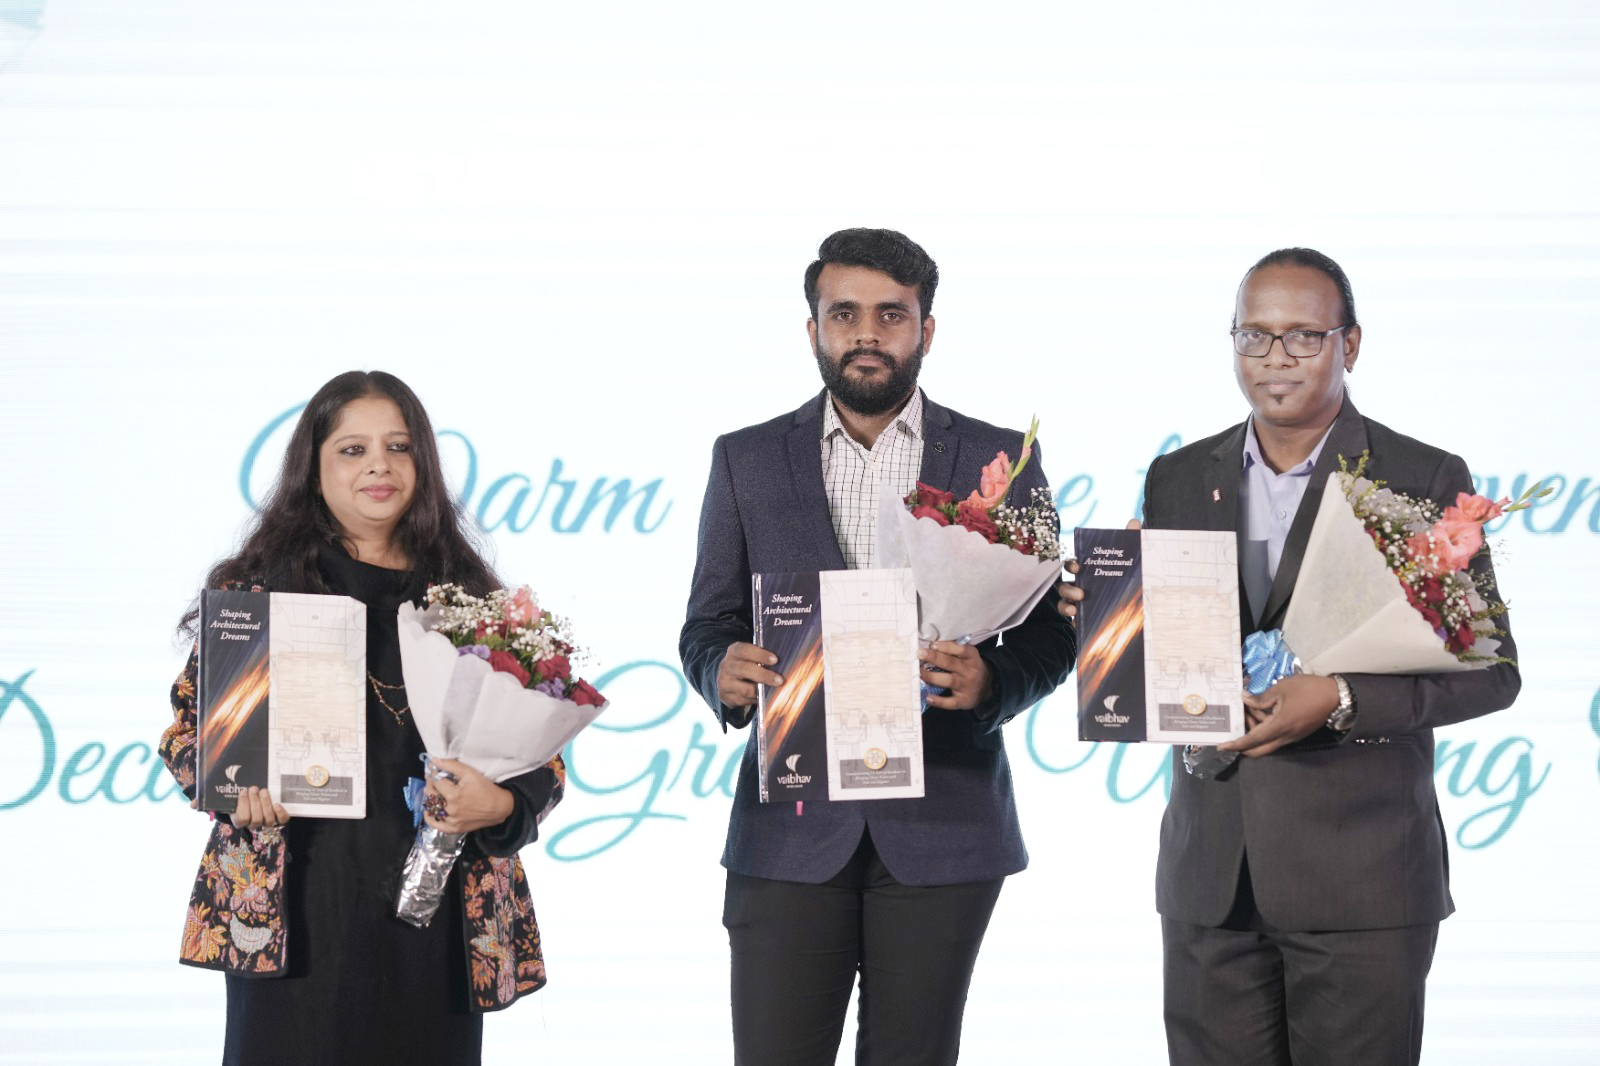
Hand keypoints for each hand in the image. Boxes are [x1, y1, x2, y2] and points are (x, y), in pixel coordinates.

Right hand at [228, 786, 289, 829]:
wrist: (257, 799)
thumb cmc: (245, 798)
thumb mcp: (238, 798)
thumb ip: (239, 795)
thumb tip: (241, 788)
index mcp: (240, 822)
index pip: (242, 819)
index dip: (243, 804)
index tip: (243, 791)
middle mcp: (254, 825)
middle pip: (256, 819)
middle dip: (255, 802)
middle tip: (254, 788)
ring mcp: (267, 823)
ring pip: (268, 819)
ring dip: (266, 803)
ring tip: (263, 791)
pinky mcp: (279, 820)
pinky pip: (281, 820)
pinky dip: (280, 812)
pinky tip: (277, 804)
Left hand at [423, 757, 514, 833]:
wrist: (499, 807)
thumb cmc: (486, 788)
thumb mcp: (470, 772)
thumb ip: (451, 765)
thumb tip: (434, 760)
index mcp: (453, 795)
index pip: (435, 782)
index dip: (432, 774)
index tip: (433, 770)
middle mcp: (450, 809)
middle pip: (431, 795)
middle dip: (430, 784)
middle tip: (433, 779)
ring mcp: (451, 821)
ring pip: (432, 808)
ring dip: (430, 798)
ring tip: (434, 791)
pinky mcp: (453, 829)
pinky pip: (435, 825)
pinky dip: (429, 818)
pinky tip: (429, 810)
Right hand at [716, 642, 783, 709]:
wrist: (726, 679)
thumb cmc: (746, 665)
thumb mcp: (750, 657)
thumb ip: (763, 657)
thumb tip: (785, 663)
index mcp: (734, 651)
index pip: (744, 650)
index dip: (760, 654)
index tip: (775, 660)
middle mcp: (727, 666)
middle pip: (744, 669)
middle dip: (764, 675)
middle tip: (780, 680)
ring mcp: (725, 682)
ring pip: (744, 689)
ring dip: (761, 691)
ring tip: (773, 691)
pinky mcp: (726, 697)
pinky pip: (743, 701)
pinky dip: (755, 700)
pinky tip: (763, 698)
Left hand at [919, 640, 992, 711]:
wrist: (986, 686)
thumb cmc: (969, 667)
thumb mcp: (966, 655)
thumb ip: (952, 650)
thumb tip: (929, 646)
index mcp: (971, 656)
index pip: (960, 649)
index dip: (945, 646)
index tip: (932, 645)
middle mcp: (970, 671)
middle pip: (951, 663)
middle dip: (934, 658)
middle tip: (919, 654)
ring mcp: (967, 686)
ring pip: (949, 681)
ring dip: (932, 677)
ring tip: (919, 673)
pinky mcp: (964, 700)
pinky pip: (951, 702)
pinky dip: (939, 701)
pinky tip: (928, 697)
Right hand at [1056, 519, 1139, 619]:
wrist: (1139, 608)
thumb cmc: (1128, 579)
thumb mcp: (1131, 561)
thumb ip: (1131, 541)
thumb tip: (1134, 521)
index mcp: (1088, 572)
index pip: (1072, 565)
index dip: (1071, 565)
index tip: (1077, 568)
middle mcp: (1079, 587)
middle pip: (1063, 585)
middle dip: (1067, 589)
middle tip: (1080, 594)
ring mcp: (1079, 605)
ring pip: (1063, 603)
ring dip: (1065, 605)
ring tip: (1075, 610)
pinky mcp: (1084, 620)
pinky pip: (1072, 621)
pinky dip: (1073, 621)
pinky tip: (1079, 621)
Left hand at [1218, 674, 1339, 756]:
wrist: (1336, 695)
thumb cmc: (1308, 690)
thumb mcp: (1280, 689)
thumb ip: (1260, 698)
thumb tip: (1244, 699)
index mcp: (1279, 727)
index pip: (1251, 740)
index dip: (1235, 744)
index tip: (1221, 746)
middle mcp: (1285, 737)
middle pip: (1259, 750)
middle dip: (1243, 744)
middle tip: (1234, 728)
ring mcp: (1292, 736)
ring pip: (1267, 742)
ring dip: (1256, 730)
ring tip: (1249, 709)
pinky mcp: (1297, 732)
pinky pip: (1276, 736)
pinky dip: (1266, 727)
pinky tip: (1261, 710)